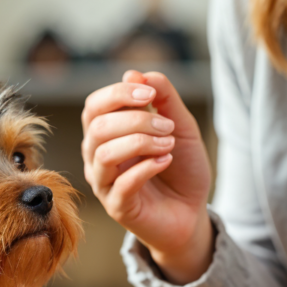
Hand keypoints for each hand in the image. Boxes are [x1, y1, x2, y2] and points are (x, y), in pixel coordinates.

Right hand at [81, 70, 213, 283]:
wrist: (192, 213)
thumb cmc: (181, 169)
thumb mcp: (180, 125)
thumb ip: (162, 98)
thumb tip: (134, 73)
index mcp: (106, 135)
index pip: (94, 107)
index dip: (118, 94)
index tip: (150, 95)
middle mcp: (97, 158)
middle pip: (97, 127)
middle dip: (136, 120)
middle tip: (169, 126)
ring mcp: (104, 184)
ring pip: (104, 154)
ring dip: (141, 142)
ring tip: (169, 144)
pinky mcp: (117, 207)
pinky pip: (121, 183)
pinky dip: (147, 166)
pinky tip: (166, 160)